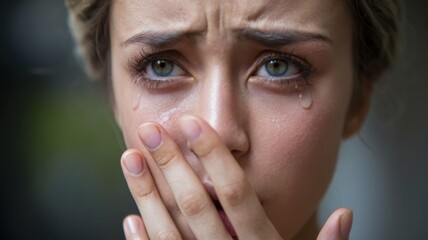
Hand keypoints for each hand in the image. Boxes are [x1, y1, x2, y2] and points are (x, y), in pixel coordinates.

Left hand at [120, 115, 352, 238]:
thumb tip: (347, 214)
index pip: (236, 192)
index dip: (213, 155)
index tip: (191, 123)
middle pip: (196, 204)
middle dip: (171, 164)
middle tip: (150, 130)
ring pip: (170, 231)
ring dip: (146, 194)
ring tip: (129, 158)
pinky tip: (130, 218)